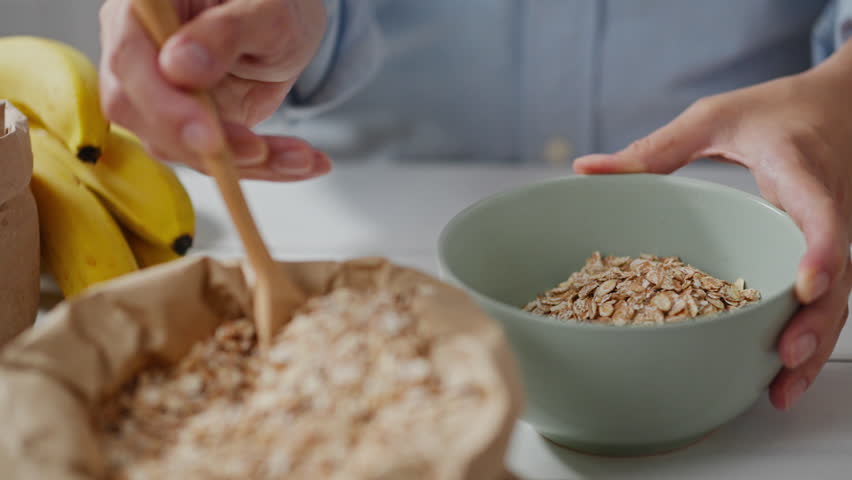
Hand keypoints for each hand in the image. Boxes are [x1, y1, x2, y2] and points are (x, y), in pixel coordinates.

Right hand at [99, 0, 330, 180]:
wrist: (288, 21)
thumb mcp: (266, 8)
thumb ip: (225, 33)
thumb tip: (178, 67)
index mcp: (142, 10)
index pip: (130, 61)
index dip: (164, 105)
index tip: (207, 135)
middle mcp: (141, 56)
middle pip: (144, 115)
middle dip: (203, 145)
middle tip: (258, 152)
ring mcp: (162, 97)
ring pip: (183, 147)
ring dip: (246, 163)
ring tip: (302, 157)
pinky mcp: (191, 127)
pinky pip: (217, 158)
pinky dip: (265, 167)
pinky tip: (305, 162)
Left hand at [575, 41, 851, 410]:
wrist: (844, 103)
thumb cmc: (775, 109)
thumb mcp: (714, 118)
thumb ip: (655, 149)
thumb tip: (584, 169)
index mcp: (800, 170)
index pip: (821, 212)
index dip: (820, 249)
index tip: (807, 285)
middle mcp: (829, 207)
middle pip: (837, 273)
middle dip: (814, 319)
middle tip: (784, 356)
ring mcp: (836, 233)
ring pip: (838, 296)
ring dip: (813, 342)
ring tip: (780, 390)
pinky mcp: (829, 249)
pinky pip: (829, 295)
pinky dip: (809, 331)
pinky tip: (782, 369)